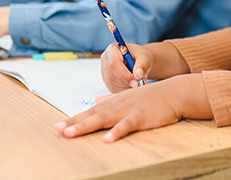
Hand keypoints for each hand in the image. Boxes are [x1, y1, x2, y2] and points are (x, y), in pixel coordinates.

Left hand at [55, 73, 211, 141]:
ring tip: (71, 133)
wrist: (173, 92)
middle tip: (57, 129)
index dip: (74, 119)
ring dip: (86, 126)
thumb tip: (95, 101)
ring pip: (104, 119)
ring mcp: (128, 111)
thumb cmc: (150, 96)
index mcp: (113, 103)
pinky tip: (107, 140)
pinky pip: (127, 125)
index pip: (90, 112)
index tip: (57, 126)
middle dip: (74, 122)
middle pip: (92, 115)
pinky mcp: (141, 117)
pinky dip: (117, 132)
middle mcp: (117, 106)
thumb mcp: (127, 96)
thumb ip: (110, 99)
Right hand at [101, 42, 153, 91]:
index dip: (124, 74)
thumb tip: (138, 75)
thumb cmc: (140, 57)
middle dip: (126, 82)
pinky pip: (112, 88)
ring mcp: (104, 70)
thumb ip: (142, 65)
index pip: (114, 63)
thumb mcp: (145, 58)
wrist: (139, 61)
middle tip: (139, 84)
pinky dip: (123, 90)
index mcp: (113, 49)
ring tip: (137, 83)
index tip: (136, 81)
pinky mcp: (106, 80)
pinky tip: (131, 85)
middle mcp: (106, 59)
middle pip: (111, 75)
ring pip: (111, 83)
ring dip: (125, 87)